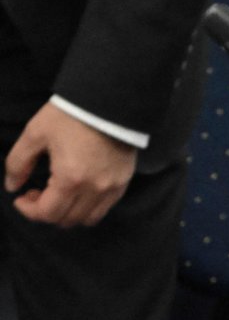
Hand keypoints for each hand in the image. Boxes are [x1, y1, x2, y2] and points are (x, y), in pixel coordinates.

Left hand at [5, 103, 136, 227]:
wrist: (110, 100)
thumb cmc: (70, 116)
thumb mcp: (35, 134)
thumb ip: (18, 163)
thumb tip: (12, 186)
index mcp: (70, 179)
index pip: (47, 213)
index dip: (28, 210)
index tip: (21, 197)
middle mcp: (94, 189)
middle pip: (66, 219)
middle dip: (46, 212)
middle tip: (37, 194)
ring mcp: (112, 187)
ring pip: (87, 218)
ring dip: (68, 213)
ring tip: (59, 195)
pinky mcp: (124, 181)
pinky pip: (105, 207)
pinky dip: (88, 207)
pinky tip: (80, 191)